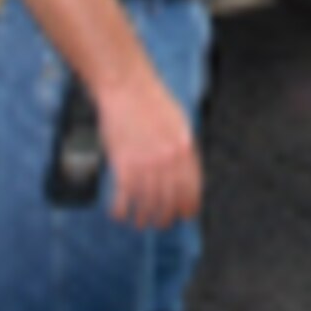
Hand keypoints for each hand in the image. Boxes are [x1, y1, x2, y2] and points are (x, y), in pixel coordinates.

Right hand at [95, 72, 201, 230]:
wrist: (126, 87)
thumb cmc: (152, 101)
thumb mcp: (179, 122)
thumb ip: (183, 148)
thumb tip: (186, 172)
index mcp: (185, 148)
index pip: (191, 189)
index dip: (188, 207)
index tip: (183, 216)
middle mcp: (168, 160)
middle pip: (169, 201)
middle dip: (164, 218)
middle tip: (159, 223)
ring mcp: (145, 164)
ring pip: (147, 204)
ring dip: (143, 218)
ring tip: (139, 222)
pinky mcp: (123, 166)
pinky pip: (123, 199)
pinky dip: (120, 211)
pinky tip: (119, 214)